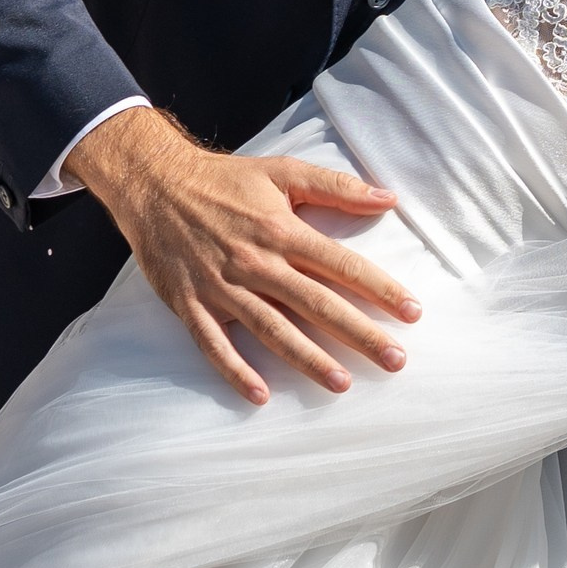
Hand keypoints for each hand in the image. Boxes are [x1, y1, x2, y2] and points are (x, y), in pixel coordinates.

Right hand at [64, 106, 420, 405]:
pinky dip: (234, 370)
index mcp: (282, 229)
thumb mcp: (282, 171)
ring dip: (307, 359)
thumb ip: (336, 186)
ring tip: (342, 383)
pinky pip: (213, 344)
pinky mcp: (190, 303)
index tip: (412, 313)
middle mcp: (255, 261)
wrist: (154, 182)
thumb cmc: (224, 179)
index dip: (380, 288)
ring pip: (271, 329)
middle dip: (358, 333)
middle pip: (315, 303)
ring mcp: (221, 285)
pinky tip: (260, 395)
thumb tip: (388, 198)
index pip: (341, 264)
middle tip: (394, 360)